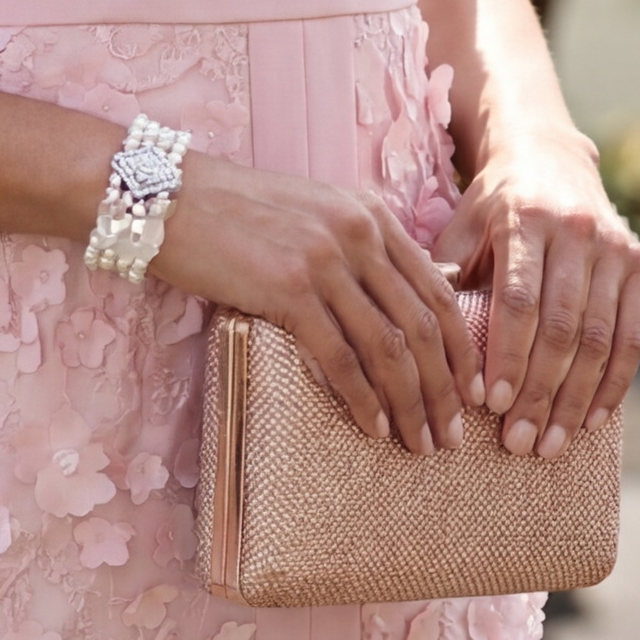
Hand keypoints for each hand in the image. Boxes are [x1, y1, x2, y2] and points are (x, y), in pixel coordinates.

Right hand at [157, 159, 484, 453]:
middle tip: (452, 436)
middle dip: (445, 388)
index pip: (438, 290)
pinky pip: (340, 357)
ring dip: (412, 403)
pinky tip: (373, 426)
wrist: (168, 196)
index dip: (462, 349)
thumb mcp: (313, 213)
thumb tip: (398, 304)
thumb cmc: (235, 212)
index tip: (471, 391)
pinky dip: (363, 399)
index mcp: (371, 214)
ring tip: (419, 443)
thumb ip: (358, 247)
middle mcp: (358, 233)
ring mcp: (324, 260)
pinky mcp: (288, 289)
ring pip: (389, 347)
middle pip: (423, 324)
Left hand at [433, 134, 639, 455]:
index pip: (518, 300)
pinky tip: (592, 420)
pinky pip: (634, 336)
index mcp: (524, 219)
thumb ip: (445, 274)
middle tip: (521, 442)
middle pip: (561, 328)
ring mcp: (615, 248)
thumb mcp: (462, 225)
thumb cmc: (492, 206)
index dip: (508, 356)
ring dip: (576, 399)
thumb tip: (420, 336)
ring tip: (551, 445)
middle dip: (541, 392)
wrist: (550, 156)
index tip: (493, 405)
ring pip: (600, 339)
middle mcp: (576, 231)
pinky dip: (614, 382)